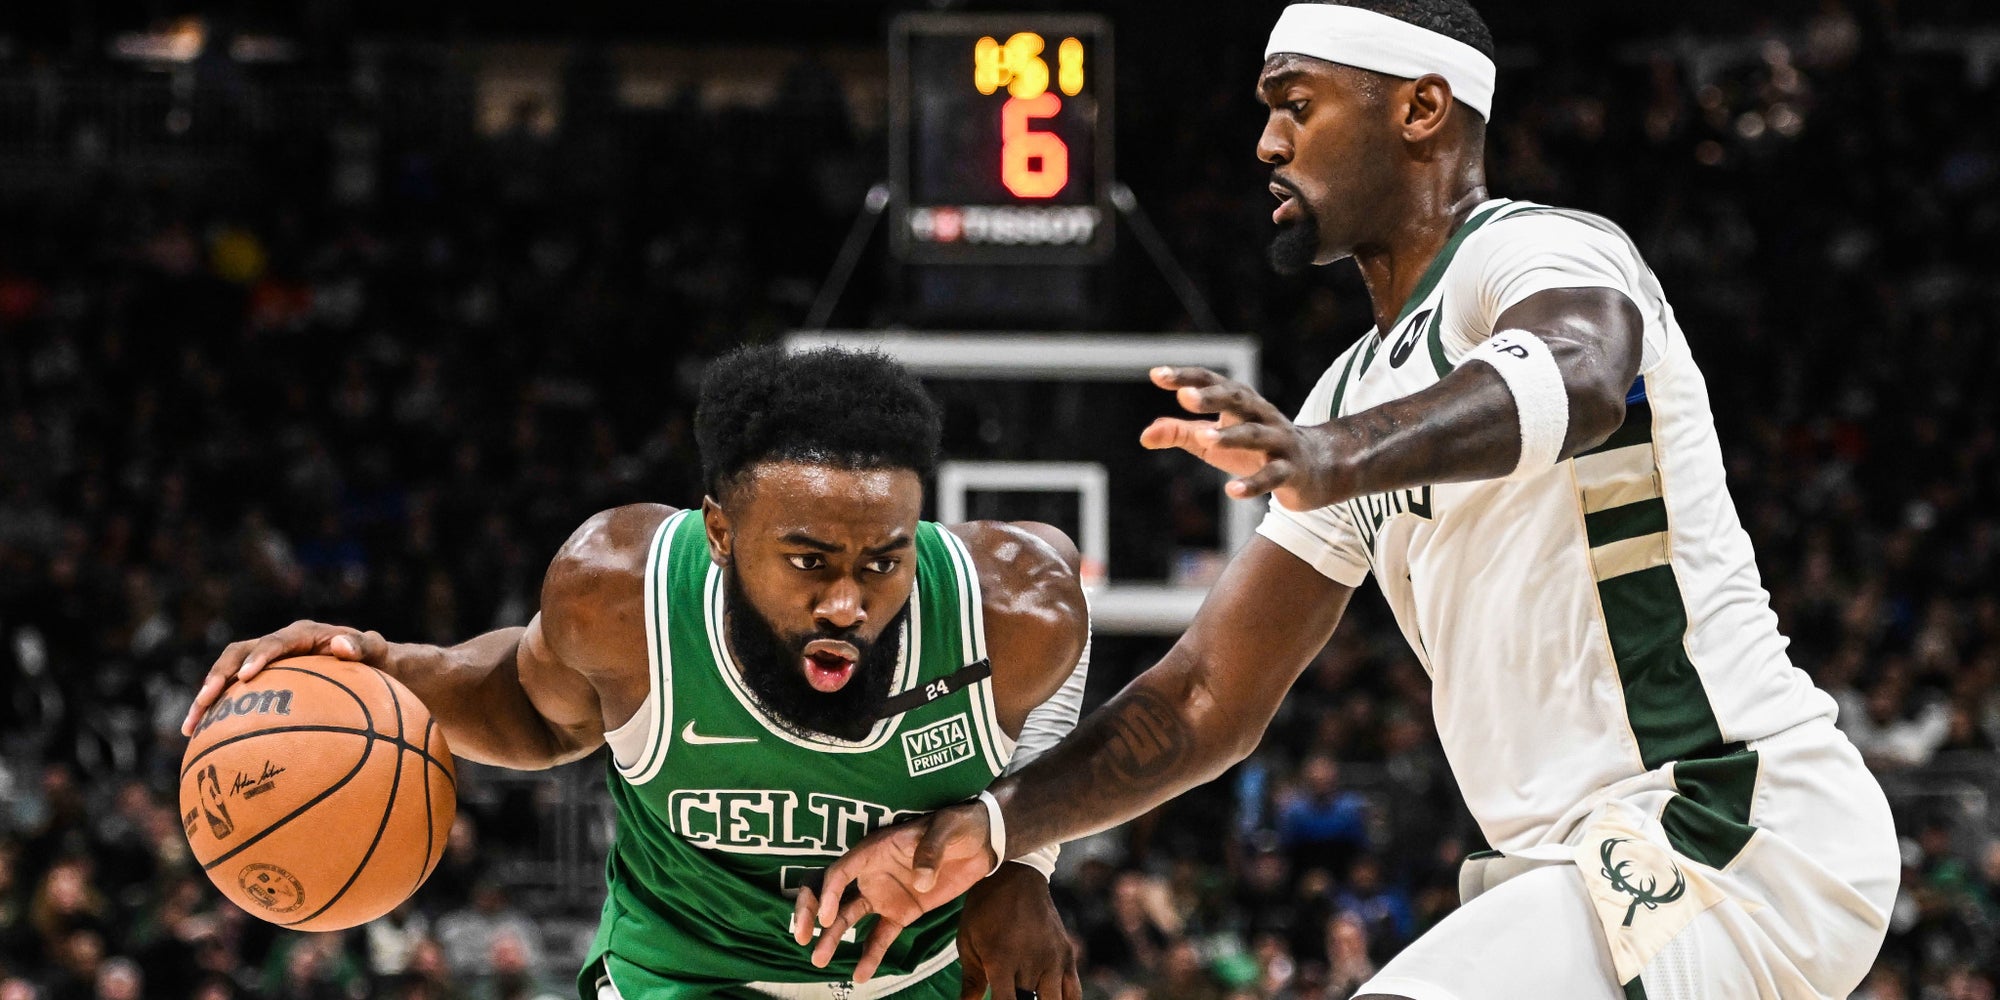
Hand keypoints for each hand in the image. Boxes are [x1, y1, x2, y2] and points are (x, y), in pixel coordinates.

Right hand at [182, 621, 386, 735]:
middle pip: (236, 655)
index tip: (247, 678)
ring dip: (206, 698)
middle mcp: (278, 646)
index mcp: (302, 635)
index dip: (258, 657)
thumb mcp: (378, 651)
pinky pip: (234, 698)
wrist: (373, 670)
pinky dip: (217, 716)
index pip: (275, 642)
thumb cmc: (377, 662)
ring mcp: (266, 665)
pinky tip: (201, 742)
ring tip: (190, 727)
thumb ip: (365, 646)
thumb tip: (342, 646)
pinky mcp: (261, 684)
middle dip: (217, 676)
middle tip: (205, 700)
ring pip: (226, 676)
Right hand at [793, 803, 998, 981]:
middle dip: (812, 913)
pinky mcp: (901, 913)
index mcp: (874, 850)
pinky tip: (859, 975)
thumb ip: (930, 852)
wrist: (980, 841)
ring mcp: (883, 894)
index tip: (828, 917)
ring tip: (819, 960)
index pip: (841, 871)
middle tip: (803, 937)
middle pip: (832, 893)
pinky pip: (880, 936)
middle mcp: (871, 873)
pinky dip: (869, 955)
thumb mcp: (945, 829)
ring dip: (832, 938)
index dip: (829, 893)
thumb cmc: (957, 825)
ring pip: (849, 919)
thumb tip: (921, 883)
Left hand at [956, 863, 1080, 999]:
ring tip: (1028, 996)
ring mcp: (1053, 959)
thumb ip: (970, 981)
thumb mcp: (967, 942)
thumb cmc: (984, 910)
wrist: (1015, 876)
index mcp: (1001, 960)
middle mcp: (1031, 962)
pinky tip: (1049, 999)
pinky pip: (1074, 993)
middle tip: (1012, 995)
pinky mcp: (1067, 954)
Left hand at [1140, 366, 1350, 510]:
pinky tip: (1232, 491)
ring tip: (1205, 438)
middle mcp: (1261, 415)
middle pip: (1237, 399)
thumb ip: (1180, 433)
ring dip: (1231, 436)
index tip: (1156, 375)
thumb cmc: (1255, 449)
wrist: (1316, 469)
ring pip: (1255, 435)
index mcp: (1241, 403)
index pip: (1213, 382)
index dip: (1186, 377)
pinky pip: (1272, 475)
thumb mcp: (1214, 439)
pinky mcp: (1291, 471)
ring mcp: (1279, 442)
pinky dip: (1253, 483)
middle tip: (1184, 397)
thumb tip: (1144, 435)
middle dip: (1211, 397)